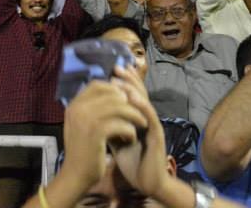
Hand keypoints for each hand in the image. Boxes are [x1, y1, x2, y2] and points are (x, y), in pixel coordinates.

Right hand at [61, 80, 147, 192]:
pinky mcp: (96, 133)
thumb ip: (93, 107)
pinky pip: (120, 124)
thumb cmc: (83, 149)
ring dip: (134, 115)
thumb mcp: (82, 123)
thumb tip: (115, 89)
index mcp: (74, 104)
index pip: (98, 85)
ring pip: (119, 107)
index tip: (126, 100)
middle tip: (139, 113)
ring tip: (140, 124)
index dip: (115, 89)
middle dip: (129, 102)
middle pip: (111, 94)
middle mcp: (78, 108)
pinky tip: (131, 138)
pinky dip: (130, 130)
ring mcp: (85, 120)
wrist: (75, 176)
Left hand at [111, 66, 168, 198]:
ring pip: (145, 101)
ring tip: (121, 78)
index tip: (109, 71)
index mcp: (136, 118)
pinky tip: (133, 98)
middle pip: (139, 92)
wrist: (147, 182)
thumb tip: (93, 112)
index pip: (131, 95)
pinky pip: (151, 116)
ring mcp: (153, 124)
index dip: (122, 82)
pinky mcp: (157, 134)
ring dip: (133, 88)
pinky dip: (142, 105)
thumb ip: (109, 125)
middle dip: (128, 79)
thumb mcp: (116, 140)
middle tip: (116, 67)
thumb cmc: (132, 162)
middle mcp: (146, 118)